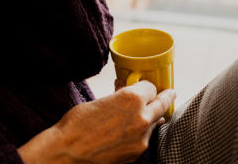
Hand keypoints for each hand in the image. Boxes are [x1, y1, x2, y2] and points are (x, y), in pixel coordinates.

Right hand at [17, 81, 175, 163]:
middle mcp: (141, 117)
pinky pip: (145, 137)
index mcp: (131, 99)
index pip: (150, 86)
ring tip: (151, 113)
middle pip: (162, 104)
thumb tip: (124, 90)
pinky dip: (142, 132)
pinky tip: (133, 130)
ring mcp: (141, 137)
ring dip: (152, 116)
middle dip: (165, 97)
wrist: (68, 152)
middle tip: (169, 93)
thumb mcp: (100, 101)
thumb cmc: (77, 124)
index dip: (145, 85)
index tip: (145, 85)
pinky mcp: (136, 153)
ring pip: (154, 122)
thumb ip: (118, 96)